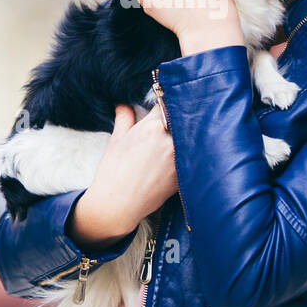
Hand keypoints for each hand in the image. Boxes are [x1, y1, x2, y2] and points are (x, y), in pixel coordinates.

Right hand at [66, 103, 178, 247]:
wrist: (117, 204)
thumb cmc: (113, 171)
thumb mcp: (116, 140)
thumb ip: (124, 117)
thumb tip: (124, 104)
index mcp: (152, 126)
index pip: (168, 104)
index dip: (168, 102)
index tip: (168, 103)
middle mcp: (169, 140)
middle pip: (184, 120)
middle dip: (180, 118)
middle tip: (184, 116)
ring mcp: (179, 158)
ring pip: (192, 138)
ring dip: (189, 135)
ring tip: (184, 137)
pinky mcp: (184, 174)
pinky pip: (193, 157)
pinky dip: (191, 154)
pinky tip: (187, 154)